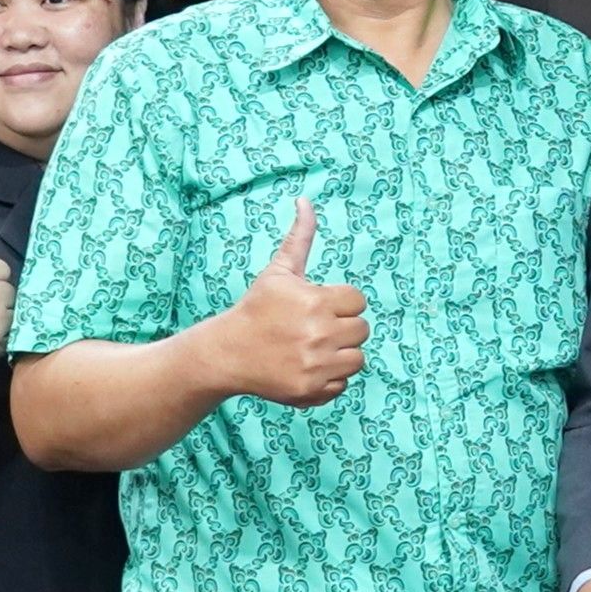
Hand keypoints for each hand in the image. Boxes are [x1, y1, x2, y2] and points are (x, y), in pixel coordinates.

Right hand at [214, 198, 366, 408]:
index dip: (340, 302)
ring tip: (314, 348)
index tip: (319, 306)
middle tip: (315, 328)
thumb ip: (300, 237)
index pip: (358, 301)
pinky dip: (328, 379)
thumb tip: (305, 200)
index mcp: (317, 302)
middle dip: (342, 327)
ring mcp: (316, 365)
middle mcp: (320, 334)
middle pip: (362, 330)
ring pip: (357, 359)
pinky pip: (342, 384)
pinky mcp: (311, 390)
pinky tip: (306, 367)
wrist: (228, 352)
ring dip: (340, 354)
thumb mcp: (279, 271)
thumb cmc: (257, 308)